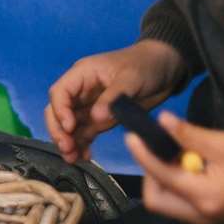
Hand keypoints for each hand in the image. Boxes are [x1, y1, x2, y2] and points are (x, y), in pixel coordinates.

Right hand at [45, 39, 188, 162]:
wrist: (165, 70)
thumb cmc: (145, 65)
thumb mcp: (130, 78)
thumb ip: (112, 97)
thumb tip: (95, 118)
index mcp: (83, 74)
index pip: (60, 92)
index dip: (60, 110)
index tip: (70, 127)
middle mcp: (82, 91)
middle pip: (58, 110)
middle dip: (59, 129)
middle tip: (67, 148)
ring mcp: (90, 105)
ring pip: (70, 125)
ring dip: (68, 141)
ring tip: (72, 158)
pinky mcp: (101, 118)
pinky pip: (86, 132)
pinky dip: (82, 144)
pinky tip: (84, 156)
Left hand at [128, 114, 223, 223]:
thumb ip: (189, 135)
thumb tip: (162, 120)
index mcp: (204, 197)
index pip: (161, 177)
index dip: (143, 155)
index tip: (132, 136)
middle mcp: (199, 214)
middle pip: (156, 199)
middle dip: (151, 173)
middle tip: (161, 150)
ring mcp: (203, 218)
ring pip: (165, 203)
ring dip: (162, 179)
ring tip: (177, 157)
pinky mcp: (207, 214)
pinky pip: (178, 203)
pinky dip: (173, 184)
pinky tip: (186, 166)